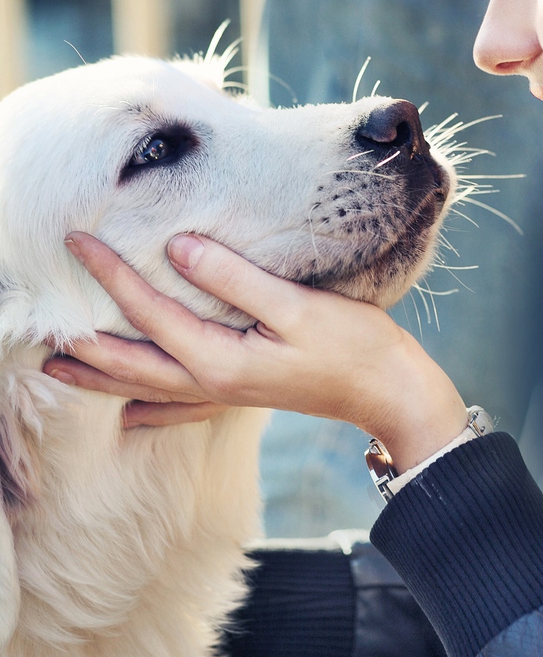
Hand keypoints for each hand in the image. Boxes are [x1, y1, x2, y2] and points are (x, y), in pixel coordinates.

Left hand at [44, 233, 467, 470]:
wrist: (390, 392)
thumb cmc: (353, 345)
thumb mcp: (297, 306)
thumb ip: (235, 278)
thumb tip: (179, 247)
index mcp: (218, 358)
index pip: (147, 310)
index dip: (109, 274)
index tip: (75, 240)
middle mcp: (210, 381)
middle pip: (129, 361)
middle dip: (82, 338)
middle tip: (38, 320)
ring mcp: (224, 394)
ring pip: (144, 387)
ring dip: (98, 377)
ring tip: (56, 369)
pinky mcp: (240, 395)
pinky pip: (178, 408)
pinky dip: (146, 408)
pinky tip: (129, 416)